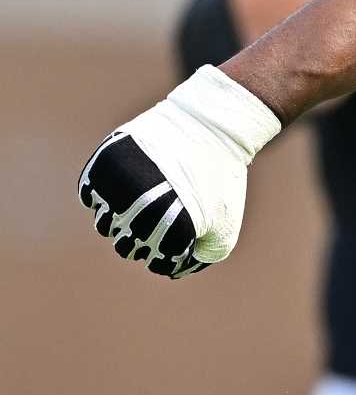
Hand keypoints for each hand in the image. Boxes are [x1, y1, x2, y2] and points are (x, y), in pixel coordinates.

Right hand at [77, 68, 282, 277]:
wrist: (212, 124)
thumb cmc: (221, 178)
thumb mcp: (226, 226)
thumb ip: (201, 258)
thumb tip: (171, 269)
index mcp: (171, 231)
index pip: (155, 262)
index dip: (171, 251)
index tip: (184, 230)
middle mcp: (138, 213)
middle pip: (125, 247)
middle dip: (144, 237)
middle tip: (165, 213)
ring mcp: (117, 187)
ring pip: (105, 223)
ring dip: (122, 218)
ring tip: (148, 197)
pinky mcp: (103, 165)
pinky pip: (90, 195)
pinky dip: (105, 195)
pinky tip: (129, 184)